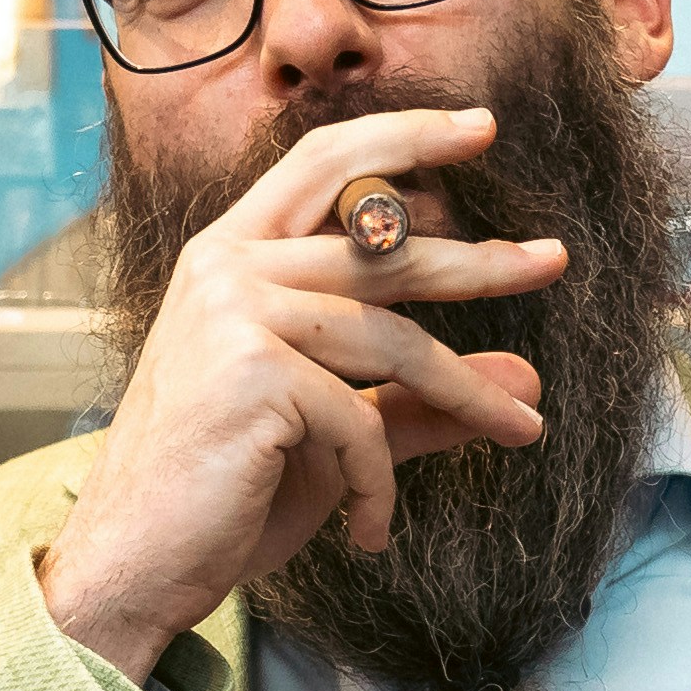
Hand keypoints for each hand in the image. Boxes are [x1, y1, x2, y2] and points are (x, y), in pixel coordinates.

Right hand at [33, 102, 567, 681]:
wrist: (136, 562)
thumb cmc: (226, 493)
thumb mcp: (335, 435)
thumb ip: (421, 401)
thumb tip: (527, 379)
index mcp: (231, 256)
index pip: (325, 164)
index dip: (405, 136)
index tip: (480, 128)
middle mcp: (226, 267)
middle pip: (381, 244)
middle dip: (478, 259)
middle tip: (554, 260)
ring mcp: (234, 314)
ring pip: (393, 340)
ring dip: (467, 392)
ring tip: (524, 431)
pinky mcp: (251, 372)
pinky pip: (359, 422)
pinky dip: (378, 485)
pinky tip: (370, 528)